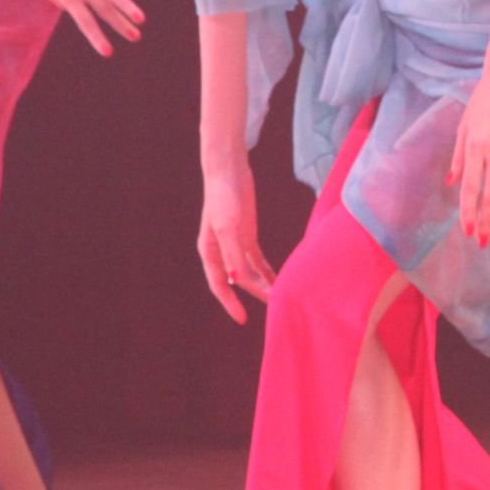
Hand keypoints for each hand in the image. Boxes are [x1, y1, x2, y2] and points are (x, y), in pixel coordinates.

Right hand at [198, 159, 271, 323]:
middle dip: (254, 295)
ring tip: (279, 297)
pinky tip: (277, 279)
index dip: (230, 303)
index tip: (243, 319)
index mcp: (209, 252)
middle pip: (238, 280)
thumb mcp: (229, 226)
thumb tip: (236, 281)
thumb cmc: (224, 196)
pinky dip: (266, 270)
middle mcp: (221, 251)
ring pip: (249, 271)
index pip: (219, 284)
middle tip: (274, 307)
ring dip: (262, 284)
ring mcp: (235, 243)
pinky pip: (257, 259)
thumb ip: (232, 253)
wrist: (229, 170)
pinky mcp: (247, 234)